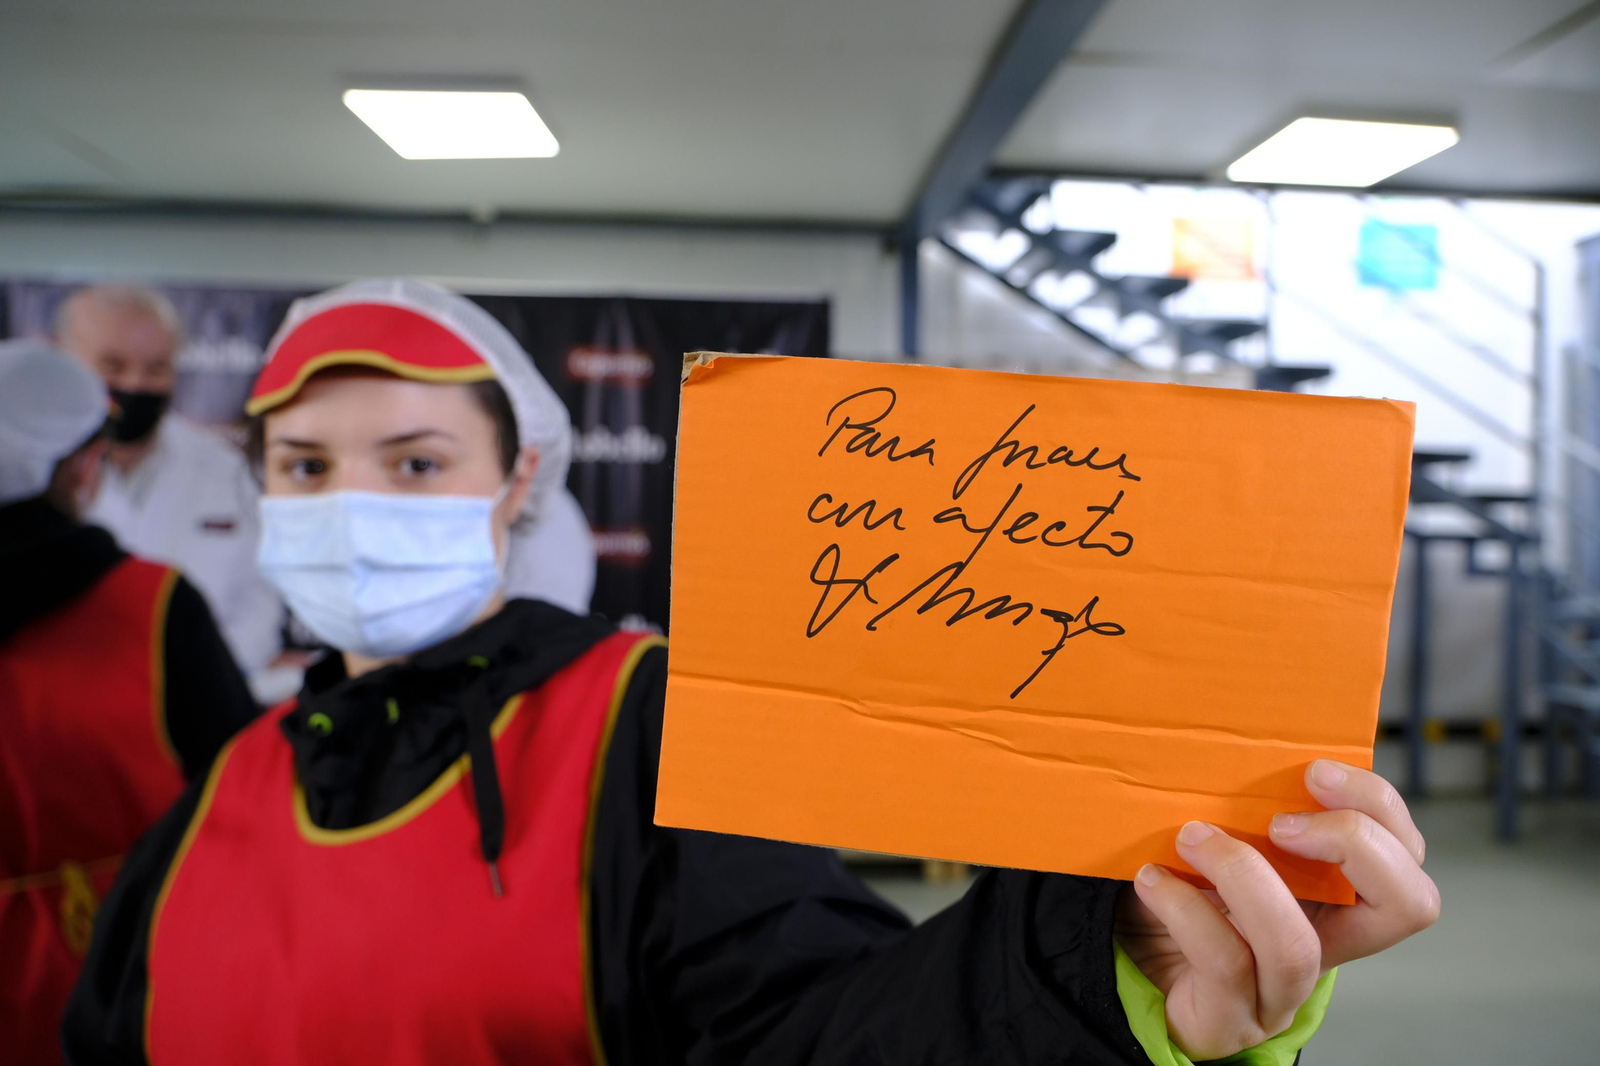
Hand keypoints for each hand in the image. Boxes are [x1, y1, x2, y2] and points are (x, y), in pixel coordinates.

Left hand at [1115, 760, 1439, 1059]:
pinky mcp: (1229, 1017)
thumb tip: (1235, 730)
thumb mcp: (1230, 837)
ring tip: (1193, 838)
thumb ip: (1250, 801)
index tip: (1313, 771)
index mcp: (1342, 897)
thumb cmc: (1189, 886)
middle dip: (1351, 842)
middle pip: (1407, 905)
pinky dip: (1185, 909)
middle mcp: (1329, 947)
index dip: (1378, 808)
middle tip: (1277, 817)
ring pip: (1296, 947)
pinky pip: (1224, 962)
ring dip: (1244, 876)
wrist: (1137, 958)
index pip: (1409, 857)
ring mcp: (1281, 991)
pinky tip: (1154, 879)